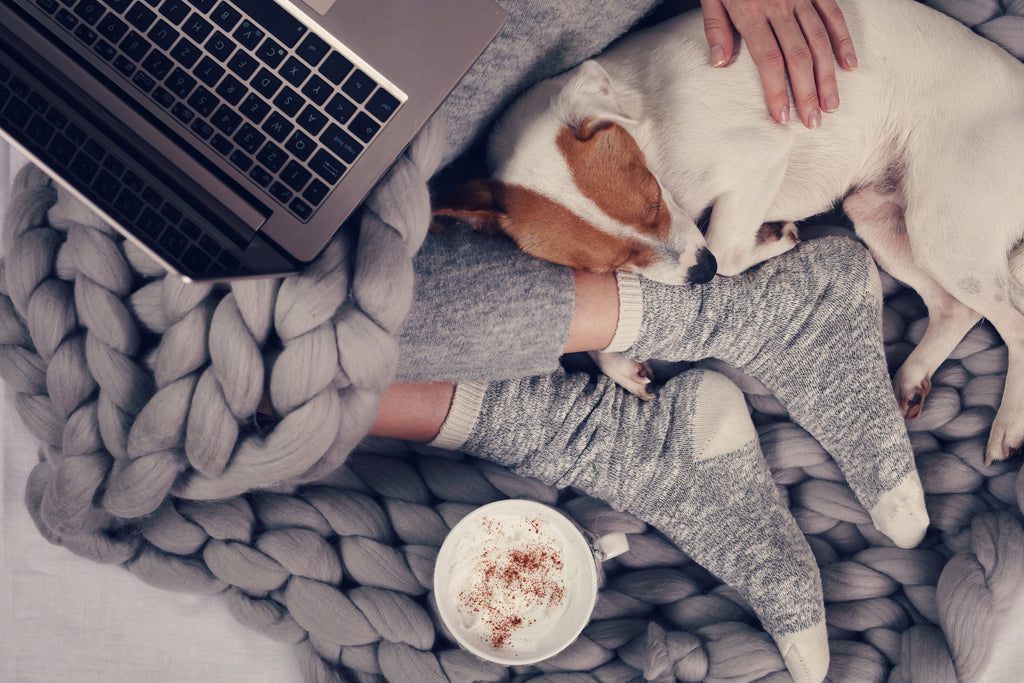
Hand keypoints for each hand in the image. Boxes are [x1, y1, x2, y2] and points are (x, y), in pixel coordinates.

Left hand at [701, 0, 857, 127]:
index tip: (783, 117)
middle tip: (813, 122)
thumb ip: (716, 28)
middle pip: (798, 56)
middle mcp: (780, 7)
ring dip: (827, 75)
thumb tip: (720, 63)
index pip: (769, 60)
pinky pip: (833, 14)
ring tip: (831, 105)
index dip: (778, 91)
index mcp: (751, 13)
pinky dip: (842, 39)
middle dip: (807, 92)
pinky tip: (848, 64)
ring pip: (819, 40)